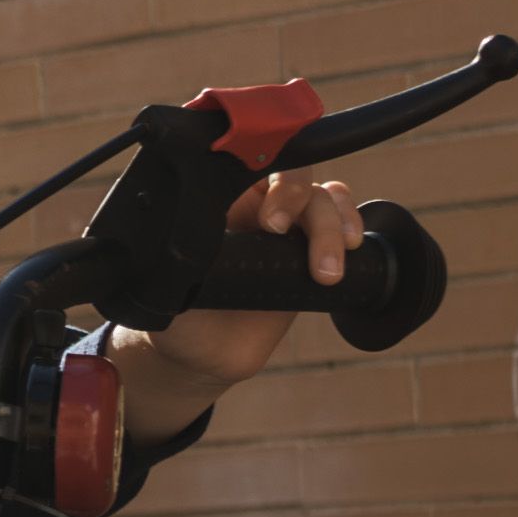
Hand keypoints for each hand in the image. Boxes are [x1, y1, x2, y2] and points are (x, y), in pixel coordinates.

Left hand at [110, 171, 362, 442]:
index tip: (270, 223)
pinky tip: (351, 249)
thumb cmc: (177, 315)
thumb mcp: (166, 291)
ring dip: (332, 224)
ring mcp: (287, 227)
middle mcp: (252, 207)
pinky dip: (351, 224)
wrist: (202, 353)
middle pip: (292, 179)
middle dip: (299, 202)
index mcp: (215, 202)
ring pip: (322, 198)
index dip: (269, 183)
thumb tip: (189, 259)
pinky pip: (341, 220)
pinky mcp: (311, 252)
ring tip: (326, 271)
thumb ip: (173, 274)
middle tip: (283, 236)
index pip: (250, 163)